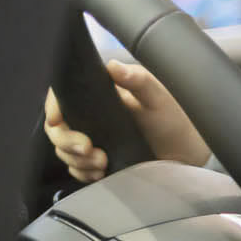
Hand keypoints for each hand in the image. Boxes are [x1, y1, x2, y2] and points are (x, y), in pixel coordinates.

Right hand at [44, 59, 210, 181]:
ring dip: (77, 160)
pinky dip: (83, 172)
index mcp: (101, 94)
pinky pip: (77, 167)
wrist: (188, 150)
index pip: (63, 96)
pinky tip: (100, 173)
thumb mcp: (158, 96)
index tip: (56, 120)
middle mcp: (92, 115)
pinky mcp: (98, 159)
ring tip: (102, 162)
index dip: (53, 107)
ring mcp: (94, 138)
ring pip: (64, 149)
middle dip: (67, 141)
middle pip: (58, 127)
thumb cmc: (175, 116)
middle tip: (90, 149)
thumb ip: (138, 80)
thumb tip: (113, 67)